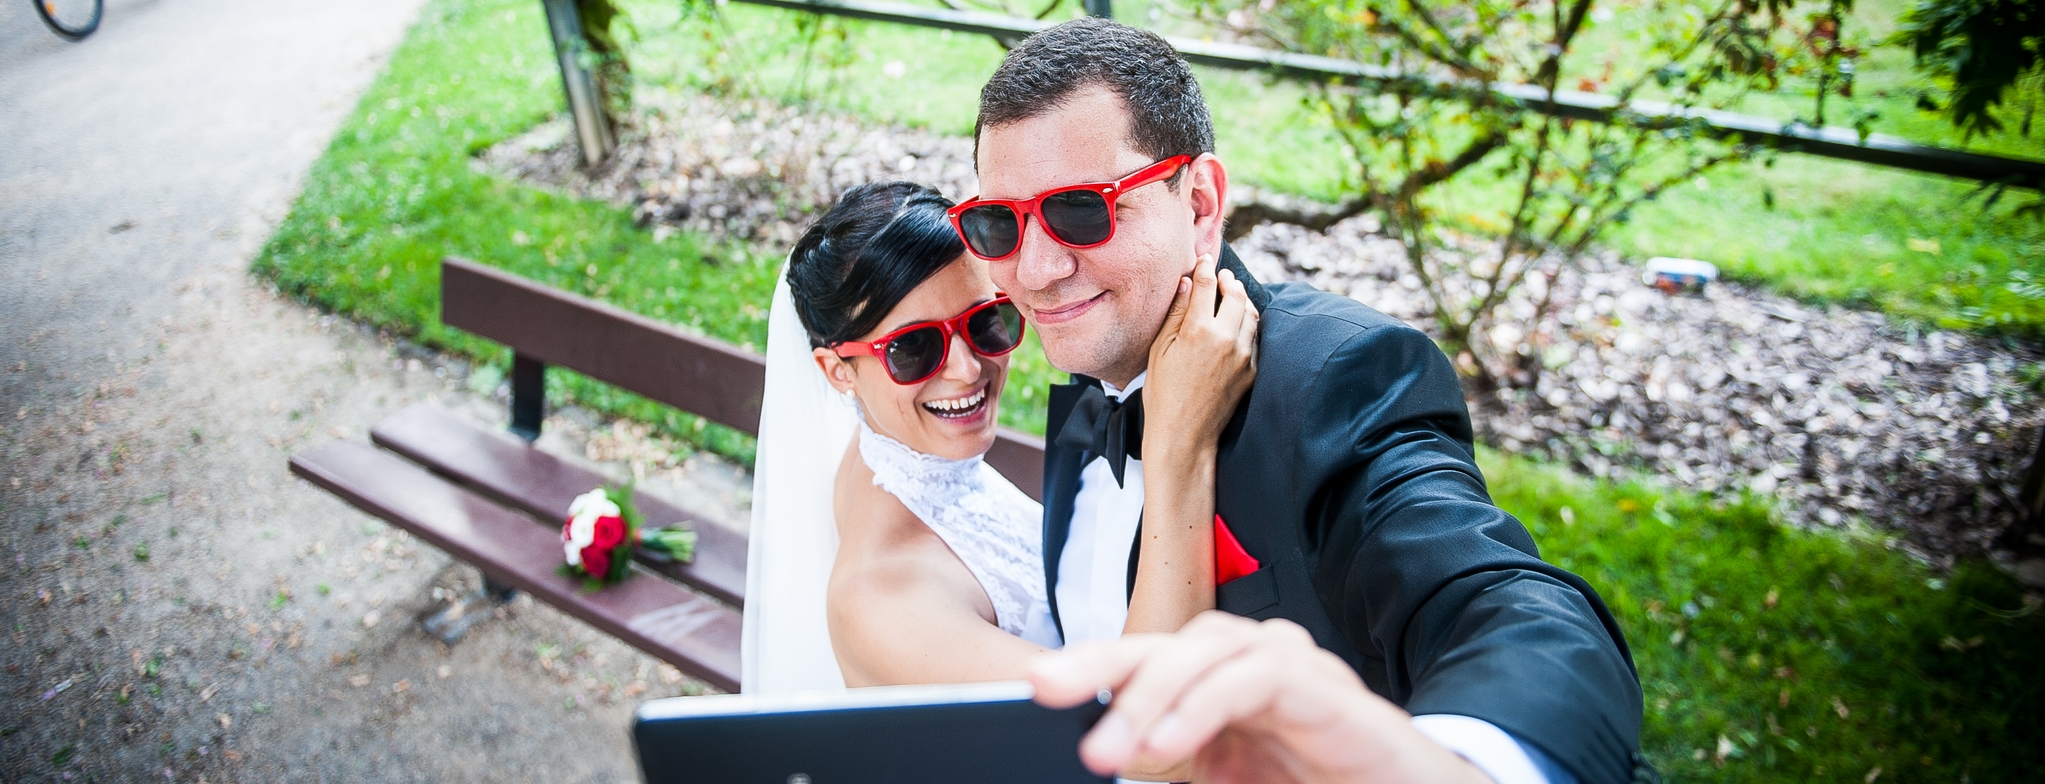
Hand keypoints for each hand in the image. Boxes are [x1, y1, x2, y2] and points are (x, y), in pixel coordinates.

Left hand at [1030, 612, 1494, 783]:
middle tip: (1045, 695)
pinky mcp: (1319, 683)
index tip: (1034, 689)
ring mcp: (1286, 662)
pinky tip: (1172, 741)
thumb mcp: (1220, 781)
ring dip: (1148, 697)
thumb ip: (1166, 764)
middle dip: (1099, 666)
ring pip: (1201, 650)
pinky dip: (1204, 705)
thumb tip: (1101, 759)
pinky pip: (1251, 677)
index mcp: (1215, 679)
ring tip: (1109, 749)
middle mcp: (1247, 657)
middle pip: (1161, 642)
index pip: (1141, 659)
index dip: (1087, 666)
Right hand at [1143, 253, 1257, 466]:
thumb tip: (1188, 284)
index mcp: (1199, 330)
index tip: (1204, 261)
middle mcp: (1226, 339)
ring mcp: (1243, 355)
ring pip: (1251, 314)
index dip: (1205, 269)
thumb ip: (1176, 313)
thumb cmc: (1163, 392)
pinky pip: (1254, 337)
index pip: (1207, 286)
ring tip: (1232, 294)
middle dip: (1229, 281)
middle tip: (1222, 276)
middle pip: (1236, 294)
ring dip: (1243, 300)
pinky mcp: (1252, 370)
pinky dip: (1247, 323)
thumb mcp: (1160, 349)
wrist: (1184, 433)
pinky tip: (1237, 322)